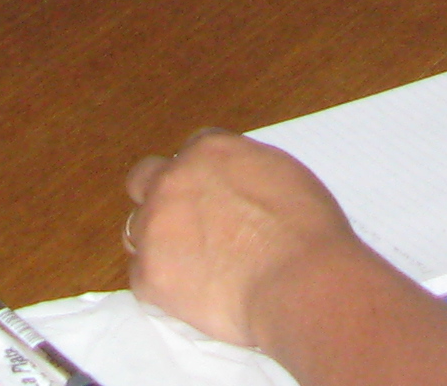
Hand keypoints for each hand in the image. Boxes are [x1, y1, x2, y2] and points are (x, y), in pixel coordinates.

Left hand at [124, 130, 373, 350]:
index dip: (202, 177)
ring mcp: (156, 226)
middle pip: (146, 179)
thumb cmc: (307, 234)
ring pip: (138, 228)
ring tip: (196, 269)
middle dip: (160, 198)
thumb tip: (239, 188)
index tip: (213, 197)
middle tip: (187, 226)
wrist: (301, 284)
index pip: (191, 152)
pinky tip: (196, 297)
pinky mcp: (150, 273)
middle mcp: (175, 179)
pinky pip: (143, 278)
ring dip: (159, 243)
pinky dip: (164, 288)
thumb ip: (245, 172)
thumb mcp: (282, 175)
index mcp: (210, 150)